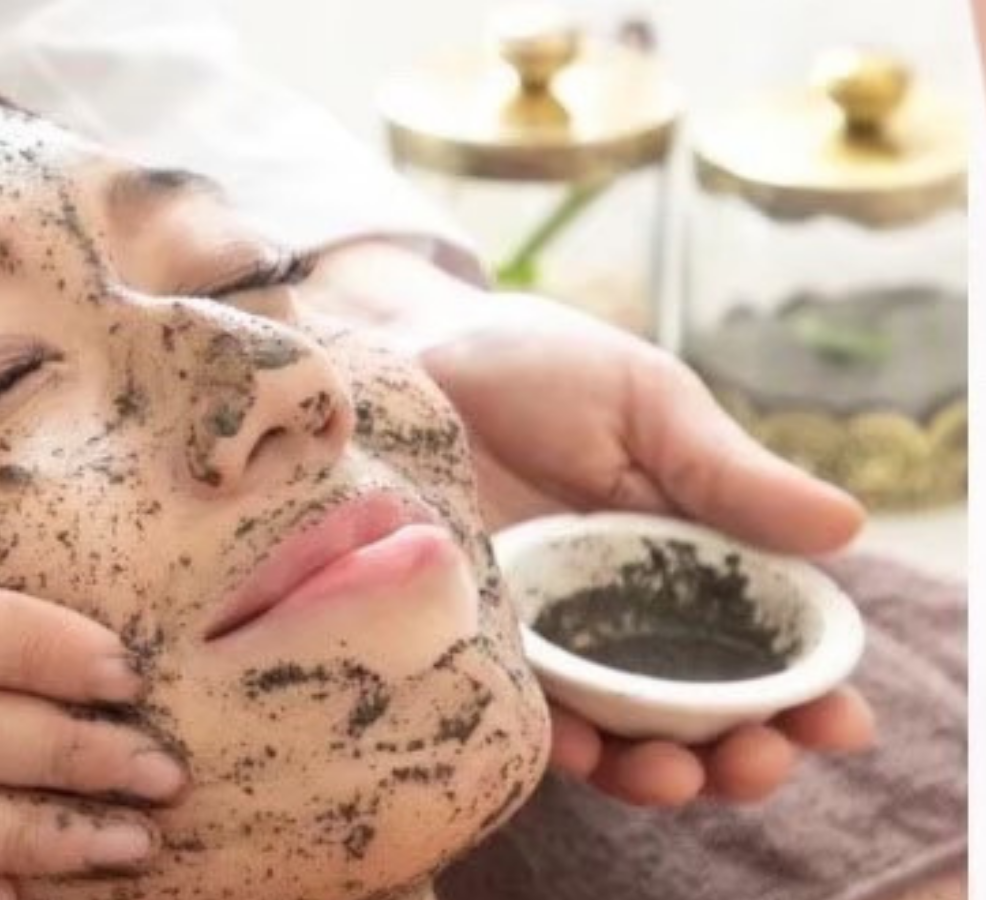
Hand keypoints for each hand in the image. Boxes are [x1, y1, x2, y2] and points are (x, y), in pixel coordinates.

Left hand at [306, 242, 874, 806]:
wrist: (410, 350)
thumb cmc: (536, 364)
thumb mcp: (645, 407)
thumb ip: (725, 475)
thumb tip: (846, 528)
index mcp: (683, 552)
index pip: (758, 639)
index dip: (805, 691)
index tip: (839, 721)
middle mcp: (621, 606)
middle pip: (696, 705)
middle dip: (737, 750)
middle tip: (756, 760)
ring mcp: (549, 628)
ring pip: (617, 727)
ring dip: (653, 769)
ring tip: (673, 774)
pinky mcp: (477, 636)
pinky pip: (523, 704)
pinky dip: (557, 738)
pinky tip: (580, 747)